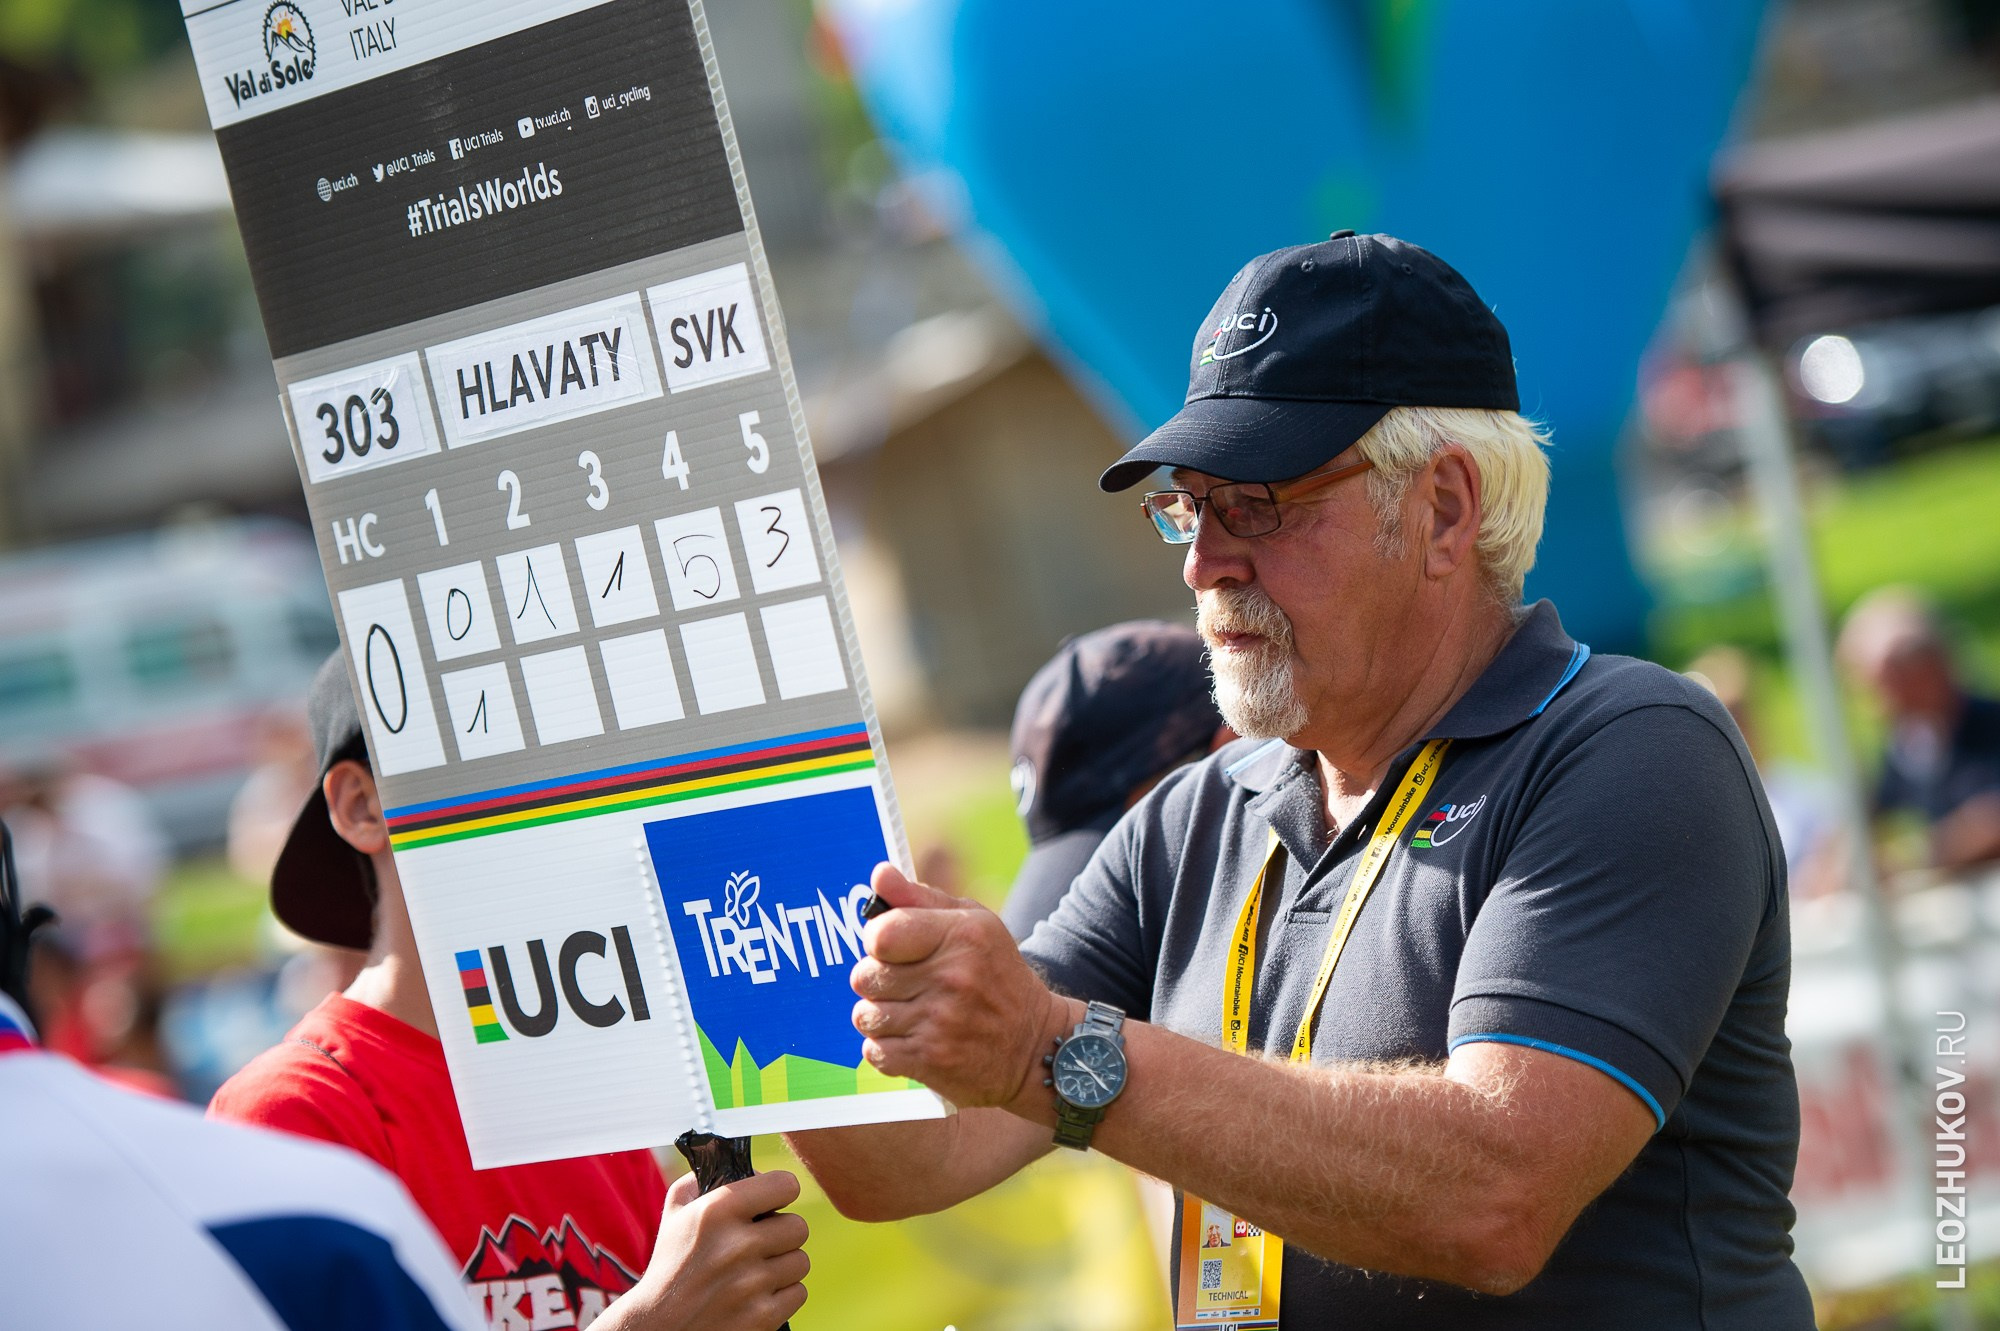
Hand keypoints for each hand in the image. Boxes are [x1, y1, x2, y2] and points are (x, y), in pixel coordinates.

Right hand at [595, 1170, 807, 1330]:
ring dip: (784, 1265)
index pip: (786, 1184)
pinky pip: (799, 1293)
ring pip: (801, 1261)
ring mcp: (751, 1284)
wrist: (658, 1328)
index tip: (772, 1202)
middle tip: (762, 1242)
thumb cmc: (669, 1267)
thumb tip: (739, 1162)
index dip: (780, 1192)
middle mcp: (737, 1245)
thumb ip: (703, 1178)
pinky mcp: (762, 1316)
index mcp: (717, 1211)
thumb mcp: (675, 1214)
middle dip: (782, 1233)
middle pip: (799, 1226)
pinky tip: (759, 1294)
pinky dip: (784, 1295)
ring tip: (757, 1270)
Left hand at [850, 862, 1076, 1111]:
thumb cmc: (997, 976)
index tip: (889, 949)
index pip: (880, 934)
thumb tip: (880, 874)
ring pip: (865, 1016)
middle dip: (876, 981)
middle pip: (865, 976)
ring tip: (907, 1014)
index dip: (876, 942)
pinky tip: (910, 1039)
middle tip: (903, 985)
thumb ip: (920, 899)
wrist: (1035, 1045)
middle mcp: (952, 978)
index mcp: (961, 936)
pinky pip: (874, 1052)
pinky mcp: (932, 1061)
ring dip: (879, 1017)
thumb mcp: (973, 925)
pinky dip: (885, 1049)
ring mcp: (941, 1022)